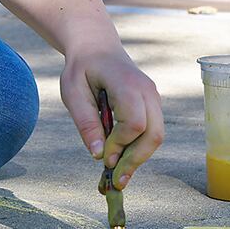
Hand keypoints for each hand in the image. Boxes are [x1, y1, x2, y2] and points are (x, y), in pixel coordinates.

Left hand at [59, 46, 163, 189]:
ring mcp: (153, 97)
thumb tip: (99, 155)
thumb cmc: (81, 68)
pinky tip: (121, 160)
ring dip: (138, 158)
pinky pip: (152, 131)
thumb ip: (86, 123)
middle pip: (153, 133)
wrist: (96, 47)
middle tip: (116, 181)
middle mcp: (147, 90)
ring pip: (156, 136)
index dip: (119, 145)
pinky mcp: (152, 105)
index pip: (134, 122)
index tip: (102, 158)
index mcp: (126, 83)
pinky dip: (138, 148)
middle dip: (135, 160)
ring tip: (118, 176)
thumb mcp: (73, 93)